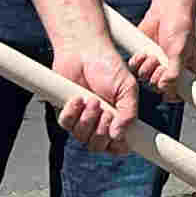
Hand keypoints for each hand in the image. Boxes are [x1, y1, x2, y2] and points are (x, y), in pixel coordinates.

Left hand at [48, 34, 138, 154]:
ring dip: (87, 120)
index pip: (119, 145)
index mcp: (119, 119)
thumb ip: (129, 113)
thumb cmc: (108, 66)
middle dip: (102, 131)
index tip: (119, 139)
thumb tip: (119, 136)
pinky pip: (66, 124)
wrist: (84, 50)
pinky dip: (72, 113)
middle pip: (99, 145)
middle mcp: (101, 122)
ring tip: (92, 100)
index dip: (119, 146)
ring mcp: (82, 119)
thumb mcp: (128, 89)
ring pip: (82, 137)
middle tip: (105, 111)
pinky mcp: (66, 112)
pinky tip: (78, 98)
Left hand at [116, 8, 191, 100]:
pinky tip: (143, 53)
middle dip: (156, 77)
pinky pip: (135, 68)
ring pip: (145, 78)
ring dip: (146, 69)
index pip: (178, 93)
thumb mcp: (180, 51)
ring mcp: (156, 64)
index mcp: (185, 71)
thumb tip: (165, 88)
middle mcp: (170, 70)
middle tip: (160, 66)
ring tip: (152, 56)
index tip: (167, 86)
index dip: (171, 92)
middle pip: (158, 87)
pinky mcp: (143, 57)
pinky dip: (137, 62)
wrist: (166, 10)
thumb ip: (174, 72)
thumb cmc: (180, 27)